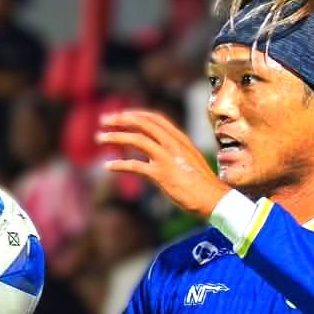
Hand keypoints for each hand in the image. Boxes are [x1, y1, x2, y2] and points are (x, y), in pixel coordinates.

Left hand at [98, 110, 224, 218]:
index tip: (122, 115)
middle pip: (143, 123)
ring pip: (137, 139)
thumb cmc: (203, 185)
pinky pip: (136, 165)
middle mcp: (173, 144)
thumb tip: (159, 156)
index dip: (136, 114)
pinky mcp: (162, 175)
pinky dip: (120, 164)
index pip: (155, 118)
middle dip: (121, 119)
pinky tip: (108, 166)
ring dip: (115, 137)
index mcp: (180, 139)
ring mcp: (167, 158)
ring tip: (100, 138)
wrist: (214, 199)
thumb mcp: (190, 161)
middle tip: (104, 120)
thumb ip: (175, 154)